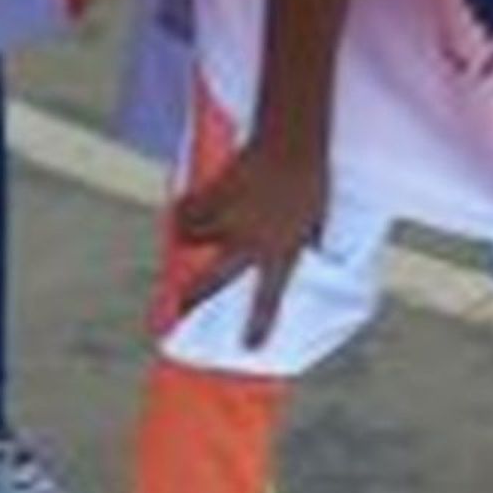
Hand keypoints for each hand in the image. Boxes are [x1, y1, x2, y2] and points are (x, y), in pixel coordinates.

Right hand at [170, 135, 328, 352]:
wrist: (292, 144)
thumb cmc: (313, 179)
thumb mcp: (318, 218)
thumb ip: (307, 238)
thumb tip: (312, 247)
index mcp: (282, 252)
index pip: (269, 298)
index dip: (259, 324)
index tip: (248, 347)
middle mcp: (250, 242)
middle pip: (210, 280)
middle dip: (190, 299)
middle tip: (175, 313)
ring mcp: (228, 219)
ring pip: (192, 238)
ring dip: (188, 238)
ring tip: (185, 237)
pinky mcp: (214, 195)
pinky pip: (187, 207)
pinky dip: (183, 209)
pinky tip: (182, 209)